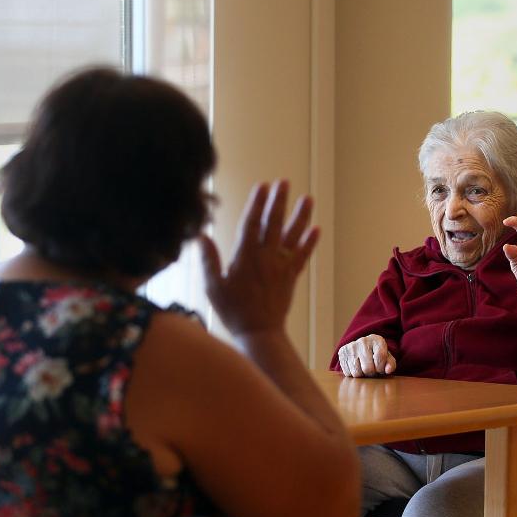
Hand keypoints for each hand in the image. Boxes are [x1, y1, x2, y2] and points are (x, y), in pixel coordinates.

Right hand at [200, 181, 318, 335]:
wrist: (259, 333)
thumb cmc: (233, 311)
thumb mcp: (213, 287)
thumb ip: (208, 260)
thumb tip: (200, 235)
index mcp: (245, 257)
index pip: (251, 224)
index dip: (256, 203)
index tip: (261, 186)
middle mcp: (266, 258)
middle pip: (274, 224)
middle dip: (279, 202)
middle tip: (284, 182)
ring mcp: (281, 266)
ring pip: (293, 236)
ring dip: (301, 216)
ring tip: (307, 199)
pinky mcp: (291, 277)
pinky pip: (302, 256)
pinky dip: (310, 243)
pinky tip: (316, 229)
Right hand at [337, 334, 395, 376]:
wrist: (361, 346)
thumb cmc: (376, 354)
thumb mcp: (386, 357)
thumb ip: (390, 364)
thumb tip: (388, 370)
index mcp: (377, 340)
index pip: (380, 358)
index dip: (381, 367)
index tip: (380, 367)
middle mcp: (363, 341)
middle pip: (368, 368)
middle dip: (371, 373)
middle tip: (372, 370)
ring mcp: (351, 347)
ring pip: (357, 373)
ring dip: (362, 375)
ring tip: (364, 369)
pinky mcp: (342, 352)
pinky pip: (347, 373)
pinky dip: (353, 374)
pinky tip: (356, 367)